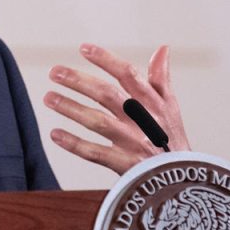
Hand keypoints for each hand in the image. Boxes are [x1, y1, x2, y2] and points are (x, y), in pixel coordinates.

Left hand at [43, 43, 189, 174]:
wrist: (180, 180)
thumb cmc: (171, 140)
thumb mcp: (171, 107)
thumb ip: (161, 79)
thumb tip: (163, 48)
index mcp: (153, 103)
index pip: (128, 75)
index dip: (106, 60)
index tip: (84, 48)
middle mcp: (143, 120)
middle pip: (108, 95)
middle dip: (80, 82)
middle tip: (55, 72)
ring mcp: (133, 142)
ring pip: (98, 122)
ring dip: (71, 108)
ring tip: (49, 98)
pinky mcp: (125, 164)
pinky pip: (95, 153)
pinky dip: (74, 144)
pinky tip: (55, 134)